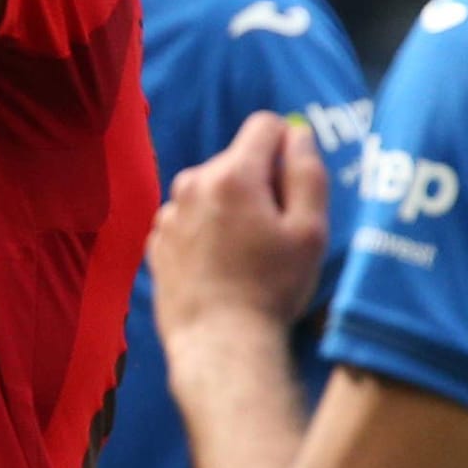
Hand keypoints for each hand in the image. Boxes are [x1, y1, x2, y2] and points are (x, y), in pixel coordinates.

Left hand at [149, 112, 329, 340]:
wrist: (218, 342)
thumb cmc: (272, 288)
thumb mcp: (310, 231)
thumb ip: (307, 173)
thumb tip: (298, 133)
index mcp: (231, 175)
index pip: (264, 125)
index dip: (288, 146)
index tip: (295, 182)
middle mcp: (191, 183)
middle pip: (237, 161)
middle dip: (259, 183)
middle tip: (275, 232)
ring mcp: (168, 212)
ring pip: (211, 190)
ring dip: (231, 208)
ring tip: (246, 254)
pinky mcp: (157, 239)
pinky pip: (190, 218)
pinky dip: (206, 230)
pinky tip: (220, 266)